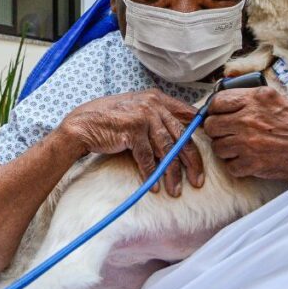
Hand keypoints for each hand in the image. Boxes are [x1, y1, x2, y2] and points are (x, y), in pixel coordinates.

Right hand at [58, 90, 203, 195]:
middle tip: (198, 180)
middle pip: (181, 136)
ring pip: (166, 150)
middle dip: (192, 162)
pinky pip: (147, 157)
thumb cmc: (110, 120)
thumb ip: (158, 117)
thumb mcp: (137, 110)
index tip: (206, 154)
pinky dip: (152, 174)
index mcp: (157, 98)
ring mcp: (143, 116)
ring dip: (172, 174)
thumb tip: (182, 135)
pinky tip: (156, 186)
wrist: (82, 125)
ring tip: (176, 190)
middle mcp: (153, 104)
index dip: (199, 135)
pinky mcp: (132, 130)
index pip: (187, 116)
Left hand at [203, 86, 287, 179]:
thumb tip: (227, 93)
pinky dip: (237, 165)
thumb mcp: (277, 98)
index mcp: (255, 99)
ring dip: (226, 148)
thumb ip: (251, 95)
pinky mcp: (252, 164)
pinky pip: (229, 166)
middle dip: (218, 130)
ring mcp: (248, 143)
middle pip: (211, 126)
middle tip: (228, 132)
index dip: (215, 109)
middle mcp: (248, 119)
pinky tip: (249, 160)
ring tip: (241, 147)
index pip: (217, 101)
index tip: (219, 114)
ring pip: (218, 147)